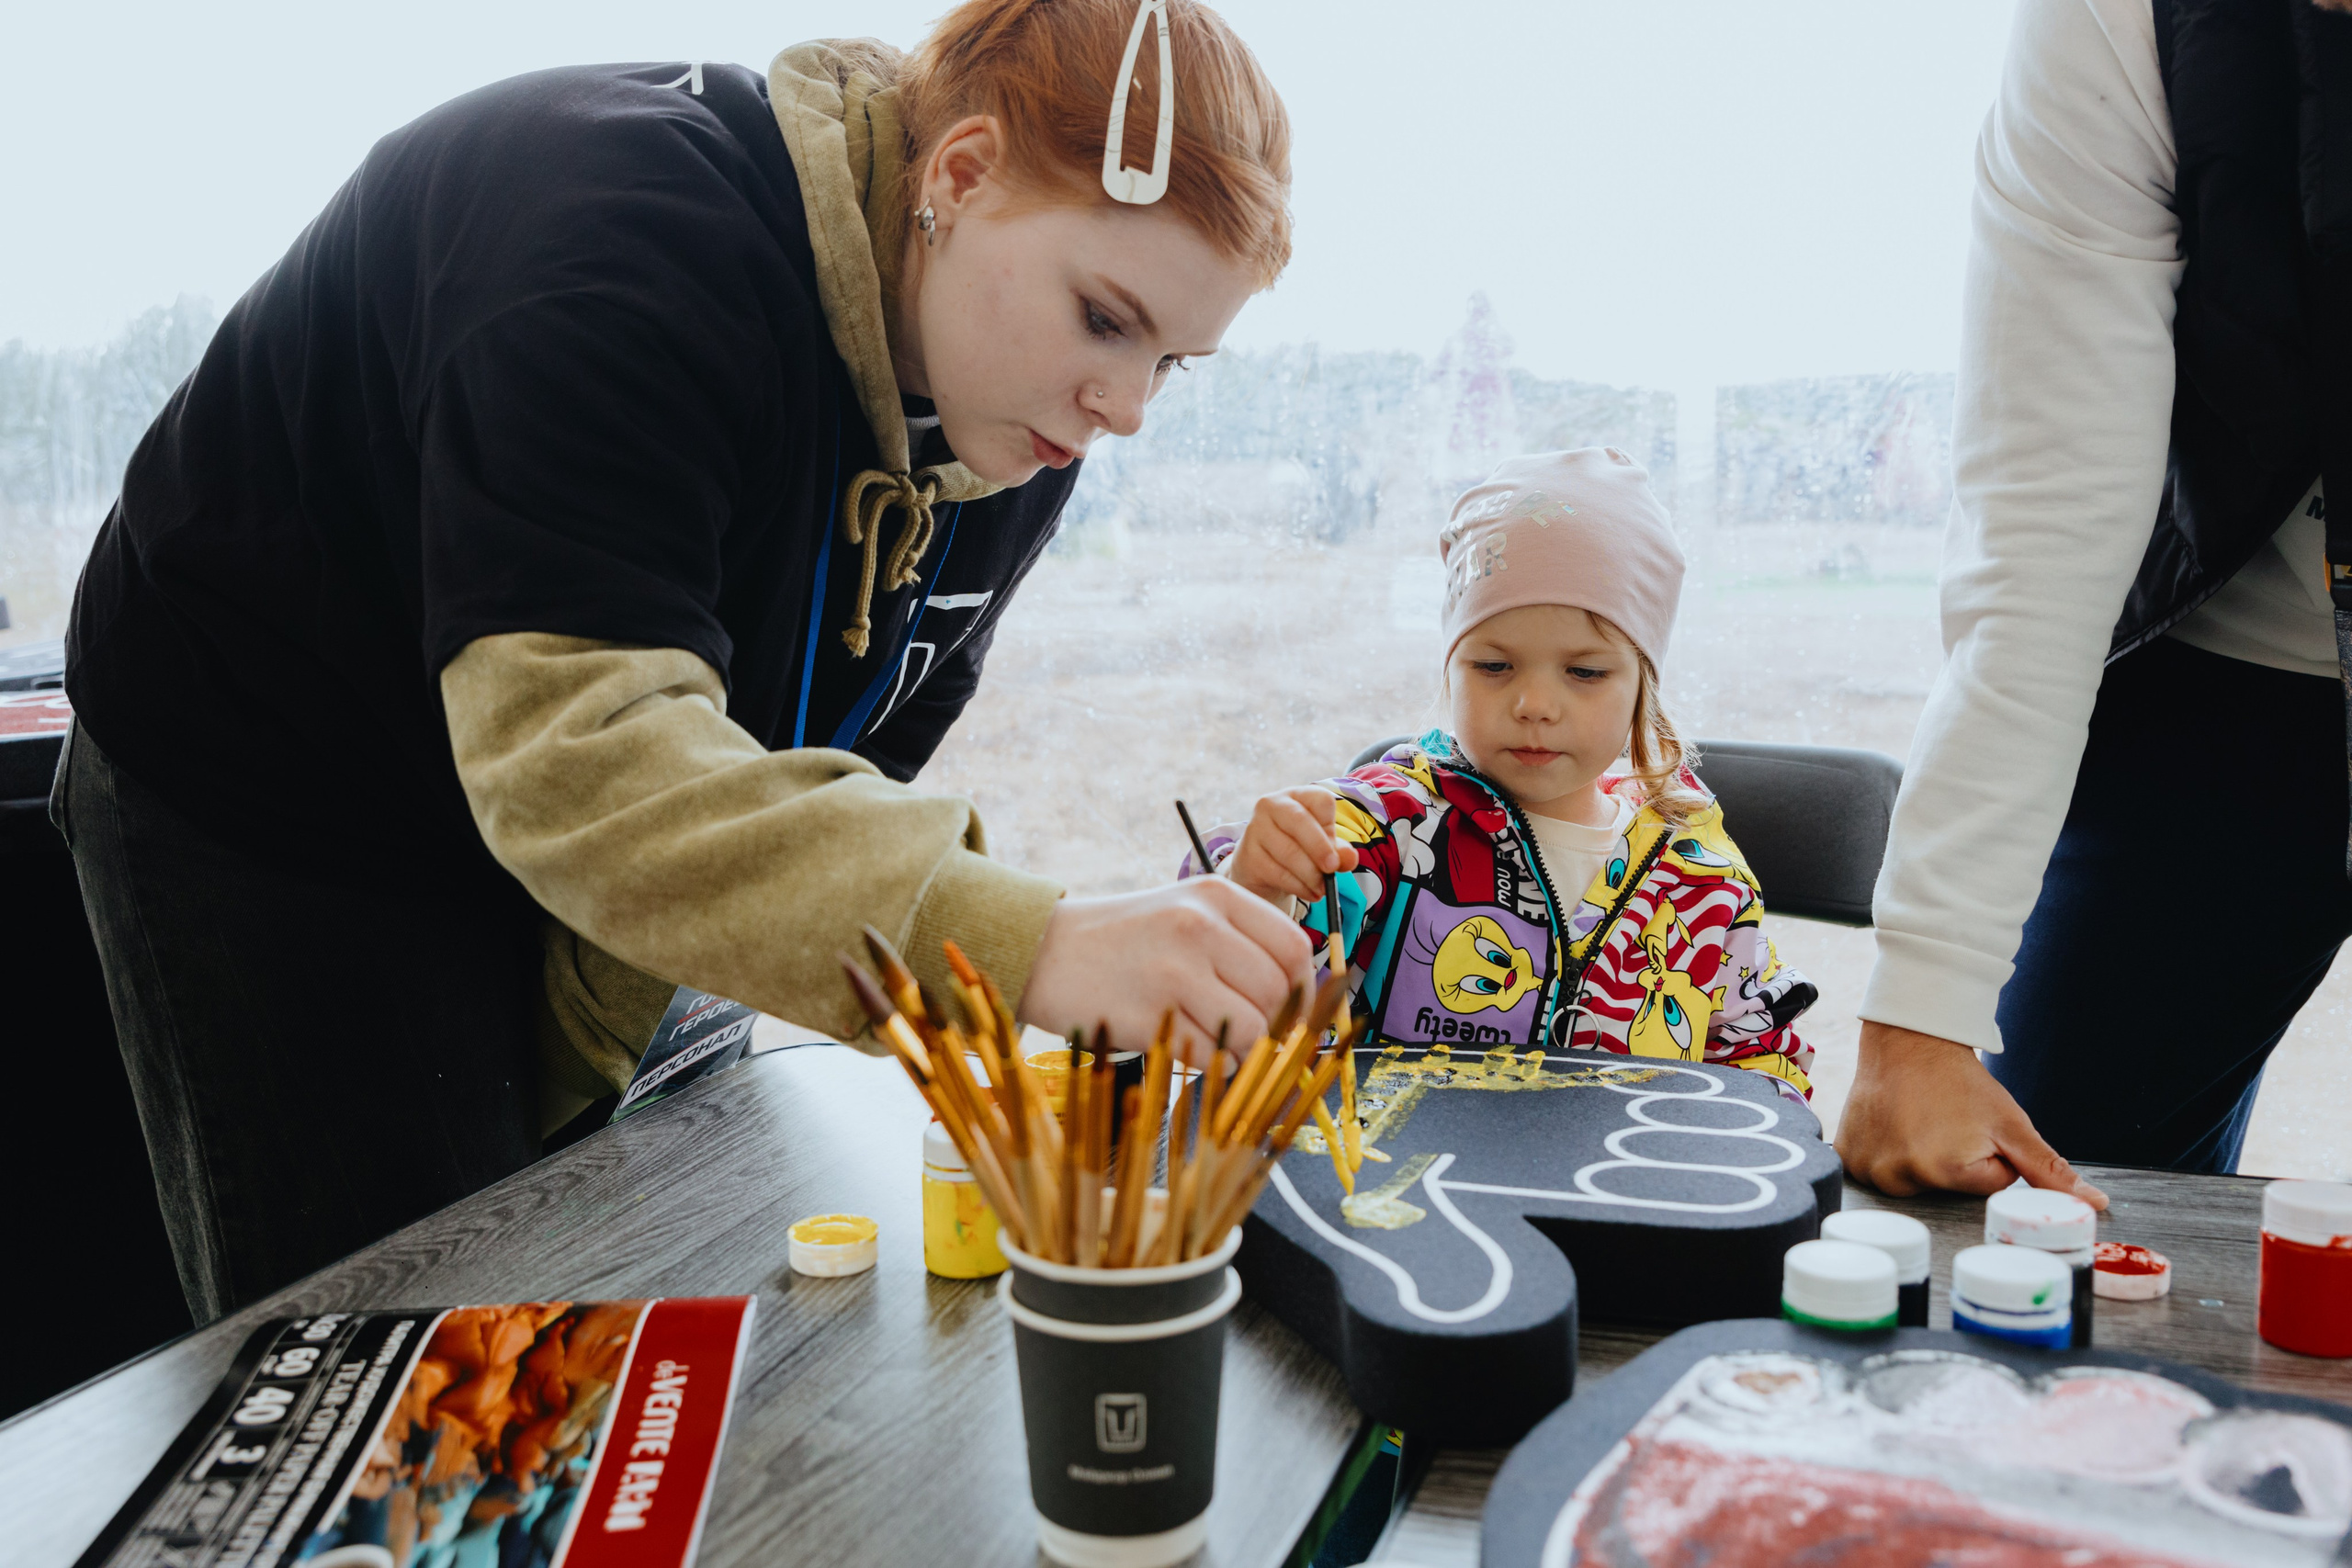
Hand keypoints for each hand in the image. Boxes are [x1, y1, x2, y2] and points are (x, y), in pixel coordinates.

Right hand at [1018, 878, 1315, 1063]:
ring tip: (1213, 1038)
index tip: (1291, 1010)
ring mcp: (1173, 971)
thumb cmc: (1124, 938)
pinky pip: (1209, 1053)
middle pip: (1276, 993)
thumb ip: (1241, 943)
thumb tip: (1300, 998)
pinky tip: (1185, 1044)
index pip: (1293, 948)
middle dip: (1272, 1024)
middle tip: (1248, 1032)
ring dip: (1242, 1048)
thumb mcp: (1185, 912)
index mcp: (1216, 896)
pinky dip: (1208, 1061)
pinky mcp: (1149, 1015)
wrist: (1043, 951)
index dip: (1302, 989)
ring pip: (1251, 1029)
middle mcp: (1199, 927)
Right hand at [1227, 787, 1358, 906]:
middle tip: (1332, 869)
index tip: (1335, 848)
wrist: (1261, 868)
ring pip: (1289, 852)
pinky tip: (1309, 893)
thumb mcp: (1322, 847)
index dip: (1331, 825)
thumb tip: (1349, 858)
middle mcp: (1271, 805)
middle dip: (1320, 848)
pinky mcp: (1248, 855)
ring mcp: (1255, 828)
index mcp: (1296, 796)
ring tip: (1322, 889)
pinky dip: (1298, 887)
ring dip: (1311, 875)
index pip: (1320, 799)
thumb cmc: (1298, 850)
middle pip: (1300, 820)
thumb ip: (1339, 851)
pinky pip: (1278, 873)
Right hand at [1835, 1021, 2106, 1207]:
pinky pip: (1877, 1171)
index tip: (1973, 1127)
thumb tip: (2095, 1205)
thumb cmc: (1961, 1081)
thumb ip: (2049, 1171)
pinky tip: (1892, 1126)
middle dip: (1953, 1163)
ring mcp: (1870, 1168)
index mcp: (1946, 1171)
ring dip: (1918, 1160)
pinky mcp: (1849, 1156)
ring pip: (1912, 1181)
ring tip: (1916, 1122)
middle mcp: (1902, 1176)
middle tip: (1943, 1123)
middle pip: (1945, 1189)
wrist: (1908, 1040)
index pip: (1987, 1187)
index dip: (1990, 1158)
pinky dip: (1887, 1153)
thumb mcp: (2012, 1124)